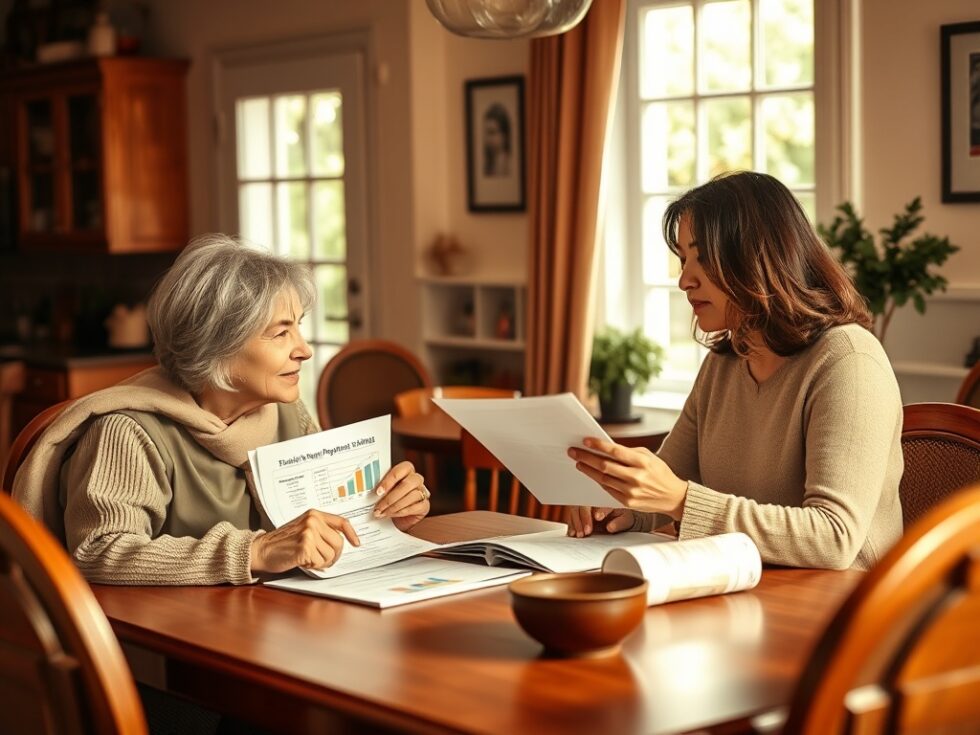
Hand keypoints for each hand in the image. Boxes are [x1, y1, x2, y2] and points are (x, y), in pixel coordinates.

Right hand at [250, 509, 359, 573]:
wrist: (261, 549)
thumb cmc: (282, 542)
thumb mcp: (303, 528)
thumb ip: (321, 530)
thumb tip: (341, 542)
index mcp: (314, 514)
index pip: (341, 522)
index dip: (352, 534)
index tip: (356, 543)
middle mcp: (313, 521)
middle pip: (338, 543)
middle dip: (333, 555)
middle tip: (322, 560)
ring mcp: (309, 533)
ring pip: (331, 555)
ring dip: (321, 561)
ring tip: (308, 558)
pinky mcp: (304, 547)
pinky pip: (320, 562)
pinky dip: (313, 565)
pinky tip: (302, 560)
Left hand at [373, 460, 430, 530]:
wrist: (396, 518)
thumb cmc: (388, 500)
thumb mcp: (383, 492)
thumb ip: (380, 488)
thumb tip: (370, 492)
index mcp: (406, 470)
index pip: (401, 470)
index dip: (389, 480)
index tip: (378, 492)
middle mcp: (416, 479)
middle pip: (408, 484)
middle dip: (391, 497)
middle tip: (378, 507)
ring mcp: (423, 492)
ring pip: (412, 496)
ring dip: (394, 506)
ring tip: (382, 513)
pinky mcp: (425, 505)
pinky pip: (415, 507)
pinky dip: (401, 512)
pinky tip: (392, 515)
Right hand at [564, 506, 637, 536]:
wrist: (620, 519)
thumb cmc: (623, 518)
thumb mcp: (626, 520)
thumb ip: (619, 523)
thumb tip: (611, 527)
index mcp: (605, 499)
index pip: (599, 502)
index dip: (597, 510)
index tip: (598, 518)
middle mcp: (593, 501)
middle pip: (583, 505)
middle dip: (583, 518)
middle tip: (586, 531)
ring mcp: (585, 506)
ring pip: (575, 509)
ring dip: (575, 522)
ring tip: (579, 535)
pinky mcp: (579, 513)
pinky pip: (571, 516)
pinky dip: (571, 524)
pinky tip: (572, 533)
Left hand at [568, 438, 687, 518]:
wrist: (673, 497)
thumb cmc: (659, 472)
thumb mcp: (649, 457)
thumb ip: (629, 452)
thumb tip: (606, 447)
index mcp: (643, 462)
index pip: (616, 451)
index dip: (599, 446)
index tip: (585, 440)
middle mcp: (636, 477)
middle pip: (605, 466)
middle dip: (586, 457)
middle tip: (573, 451)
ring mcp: (631, 492)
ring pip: (603, 479)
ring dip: (588, 470)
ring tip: (578, 462)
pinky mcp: (628, 503)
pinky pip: (607, 490)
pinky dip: (598, 481)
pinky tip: (590, 474)